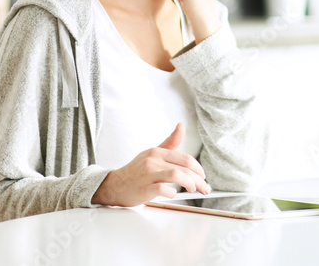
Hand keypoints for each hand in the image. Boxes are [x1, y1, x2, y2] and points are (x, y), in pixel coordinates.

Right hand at [91, 123, 209, 206]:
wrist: (114, 186)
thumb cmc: (136, 171)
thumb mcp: (152, 154)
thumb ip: (169, 143)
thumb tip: (181, 125)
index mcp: (157, 152)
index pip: (185, 158)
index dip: (198, 168)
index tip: (203, 177)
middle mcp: (153, 160)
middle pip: (184, 167)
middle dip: (199, 179)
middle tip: (204, 187)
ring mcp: (148, 174)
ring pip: (176, 175)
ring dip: (189, 184)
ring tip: (192, 190)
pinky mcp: (144, 188)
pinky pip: (163, 189)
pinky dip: (172, 193)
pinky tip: (173, 194)